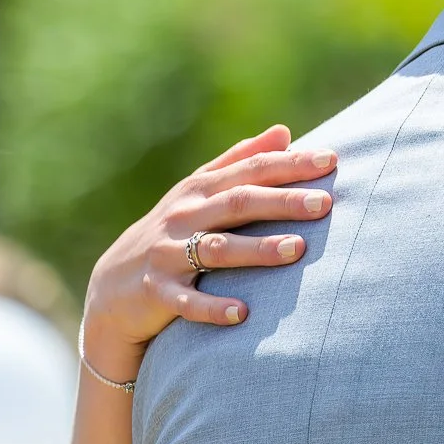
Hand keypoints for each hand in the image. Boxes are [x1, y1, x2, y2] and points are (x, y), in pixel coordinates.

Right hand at [80, 125, 335, 382]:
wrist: (113, 287)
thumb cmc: (172, 232)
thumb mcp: (199, 192)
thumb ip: (240, 161)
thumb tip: (283, 132)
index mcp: (200, 190)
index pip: (250, 170)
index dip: (290, 164)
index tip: (331, 160)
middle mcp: (184, 217)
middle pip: (238, 204)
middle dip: (282, 202)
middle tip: (324, 203)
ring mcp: (168, 254)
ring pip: (217, 249)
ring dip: (257, 249)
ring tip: (297, 248)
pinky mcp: (157, 293)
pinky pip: (187, 302)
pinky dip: (213, 307)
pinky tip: (244, 312)